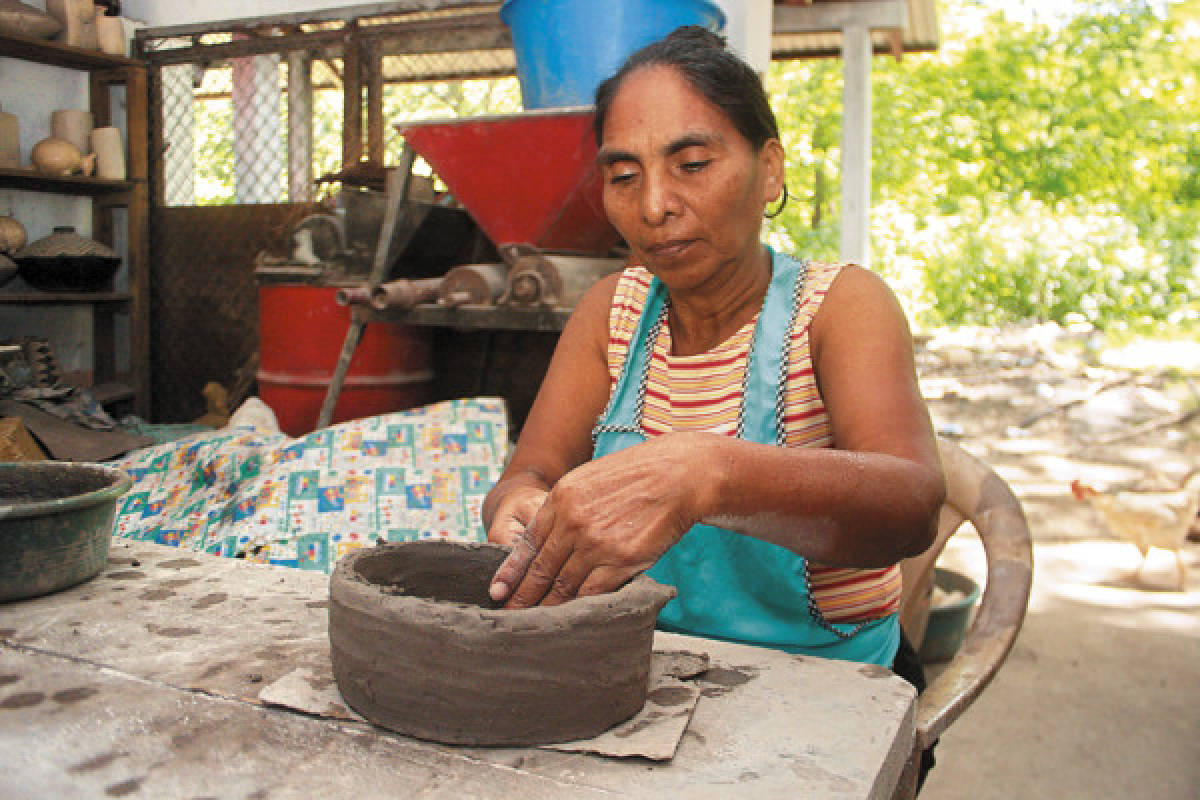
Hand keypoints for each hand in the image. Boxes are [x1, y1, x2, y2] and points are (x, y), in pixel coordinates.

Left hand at [489, 434, 710, 607]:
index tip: (499, 590)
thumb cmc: (637, 476)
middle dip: (522, 597)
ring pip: (563, 586)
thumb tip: (547, 540)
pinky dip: (579, 607)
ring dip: (547, 608)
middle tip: (510, 616)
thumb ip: (565, 507)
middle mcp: (573, 522)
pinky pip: (592, 592)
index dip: (511, 571)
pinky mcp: (621, 561)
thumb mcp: (590, 480)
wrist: (678, 476)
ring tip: (536, 624)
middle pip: (541, 569)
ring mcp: (596, 543)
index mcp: (561, 499)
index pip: (527, 543)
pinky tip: (571, 617)